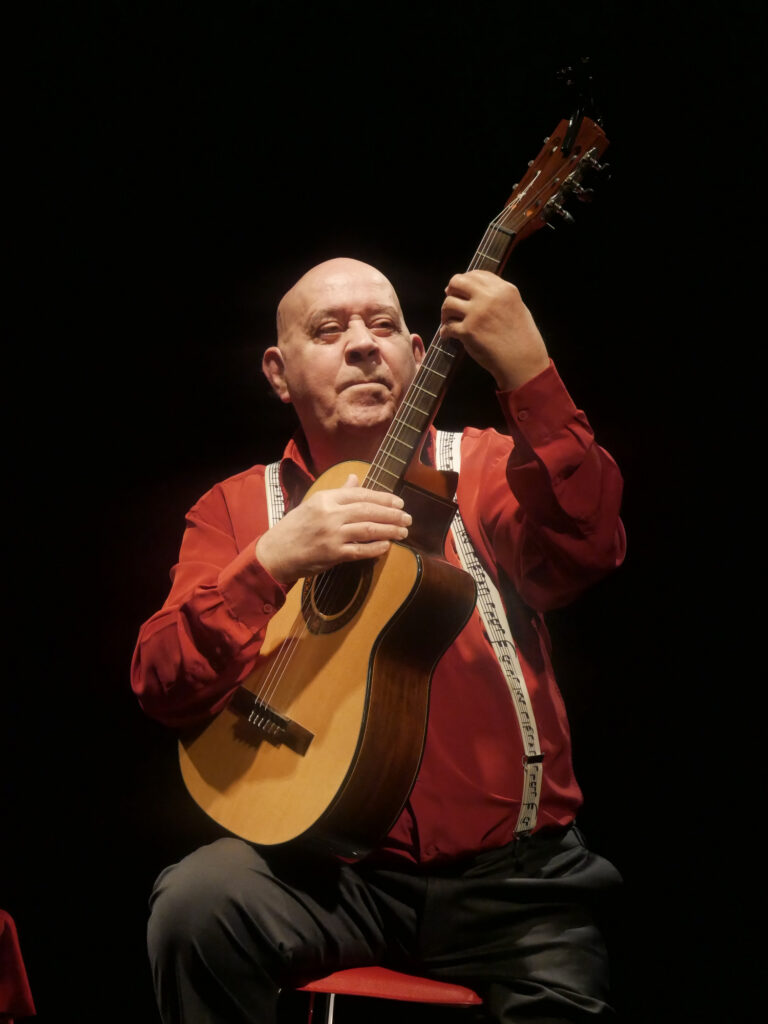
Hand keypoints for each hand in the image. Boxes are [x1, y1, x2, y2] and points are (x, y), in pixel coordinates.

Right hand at [255, 475, 411, 584]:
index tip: (399, 502)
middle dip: (392, 514)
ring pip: (368, 529)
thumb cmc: (295, 527)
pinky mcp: (333, 554)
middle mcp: (330, 514)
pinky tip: (387, 546)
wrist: (276, 552)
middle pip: (368, 511)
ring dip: (389, 530)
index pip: (361, 494)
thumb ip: (338, 492)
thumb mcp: (313, 503)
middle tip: (407, 518)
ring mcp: (332, 535)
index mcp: (326, 498)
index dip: (383, 498)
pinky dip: (376, 548)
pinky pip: (360, 550)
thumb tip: (356, 478)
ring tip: (403, 532)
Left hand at [440, 270, 549, 389]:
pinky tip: (447, 335)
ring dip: (445, 313)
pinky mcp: (468, 331)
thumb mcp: (516, 307)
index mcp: (504, 289)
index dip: (465, 281)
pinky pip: (447, 326)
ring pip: (448, 303)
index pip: (476, 274)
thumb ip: (497, 296)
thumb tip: (473, 290)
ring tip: (448, 321)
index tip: (460, 291)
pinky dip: (445, 331)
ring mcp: (477, 313)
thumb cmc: (521, 338)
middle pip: (457, 282)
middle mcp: (490, 297)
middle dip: (451, 292)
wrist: (523, 362)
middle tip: (451, 304)